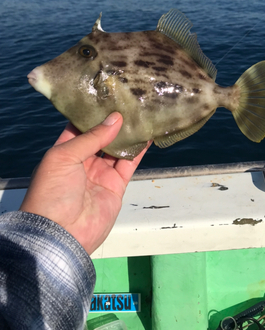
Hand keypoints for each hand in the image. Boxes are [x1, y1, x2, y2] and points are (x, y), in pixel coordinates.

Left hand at [20, 112, 149, 254]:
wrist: (61, 234)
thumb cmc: (53, 192)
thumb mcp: (64, 157)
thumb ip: (91, 137)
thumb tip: (116, 118)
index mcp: (65, 151)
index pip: (79, 127)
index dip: (92, 112)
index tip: (107, 95)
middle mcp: (83, 160)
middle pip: (101, 136)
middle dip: (113, 121)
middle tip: (128, 101)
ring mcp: (100, 173)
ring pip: (117, 148)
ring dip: (128, 133)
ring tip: (141, 113)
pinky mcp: (116, 185)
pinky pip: (129, 164)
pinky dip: (139, 150)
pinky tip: (147, 134)